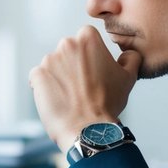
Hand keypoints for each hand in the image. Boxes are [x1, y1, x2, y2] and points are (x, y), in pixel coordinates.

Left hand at [28, 26, 140, 148]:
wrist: (88, 128)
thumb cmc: (108, 103)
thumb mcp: (128, 77)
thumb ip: (131, 58)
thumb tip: (129, 54)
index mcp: (88, 38)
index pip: (86, 39)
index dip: (90, 56)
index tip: (93, 72)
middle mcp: (66, 44)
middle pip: (68, 51)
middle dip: (73, 65)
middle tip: (83, 86)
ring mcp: (49, 59)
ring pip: (53, 65)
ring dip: (59, 76)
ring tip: (71, 96)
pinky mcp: (36, 74)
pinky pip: (39, 77)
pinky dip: (45, 86)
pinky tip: (57, 99)